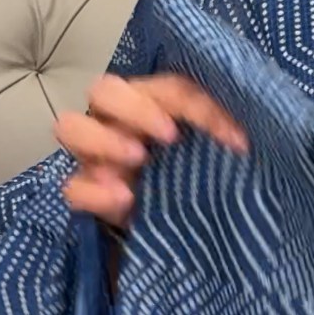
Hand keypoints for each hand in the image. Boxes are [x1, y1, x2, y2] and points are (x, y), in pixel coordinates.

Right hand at [56, 73, 248, 228]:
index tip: (232, 137)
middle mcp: (115, 121)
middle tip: (170, 137)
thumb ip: (222, 135)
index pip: (167, 87)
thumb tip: (243, 137)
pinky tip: (126, 197)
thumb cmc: (197, 178)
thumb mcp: (215, 155)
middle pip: (102, 90)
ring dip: (104, 138)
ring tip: (139, 159)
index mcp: (150, 103)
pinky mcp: (88, 193)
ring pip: (70, 127)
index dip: (198, 106)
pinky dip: (95, 191)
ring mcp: (94, 156)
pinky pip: (72, 186)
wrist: (181, 227)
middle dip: (136, 108)